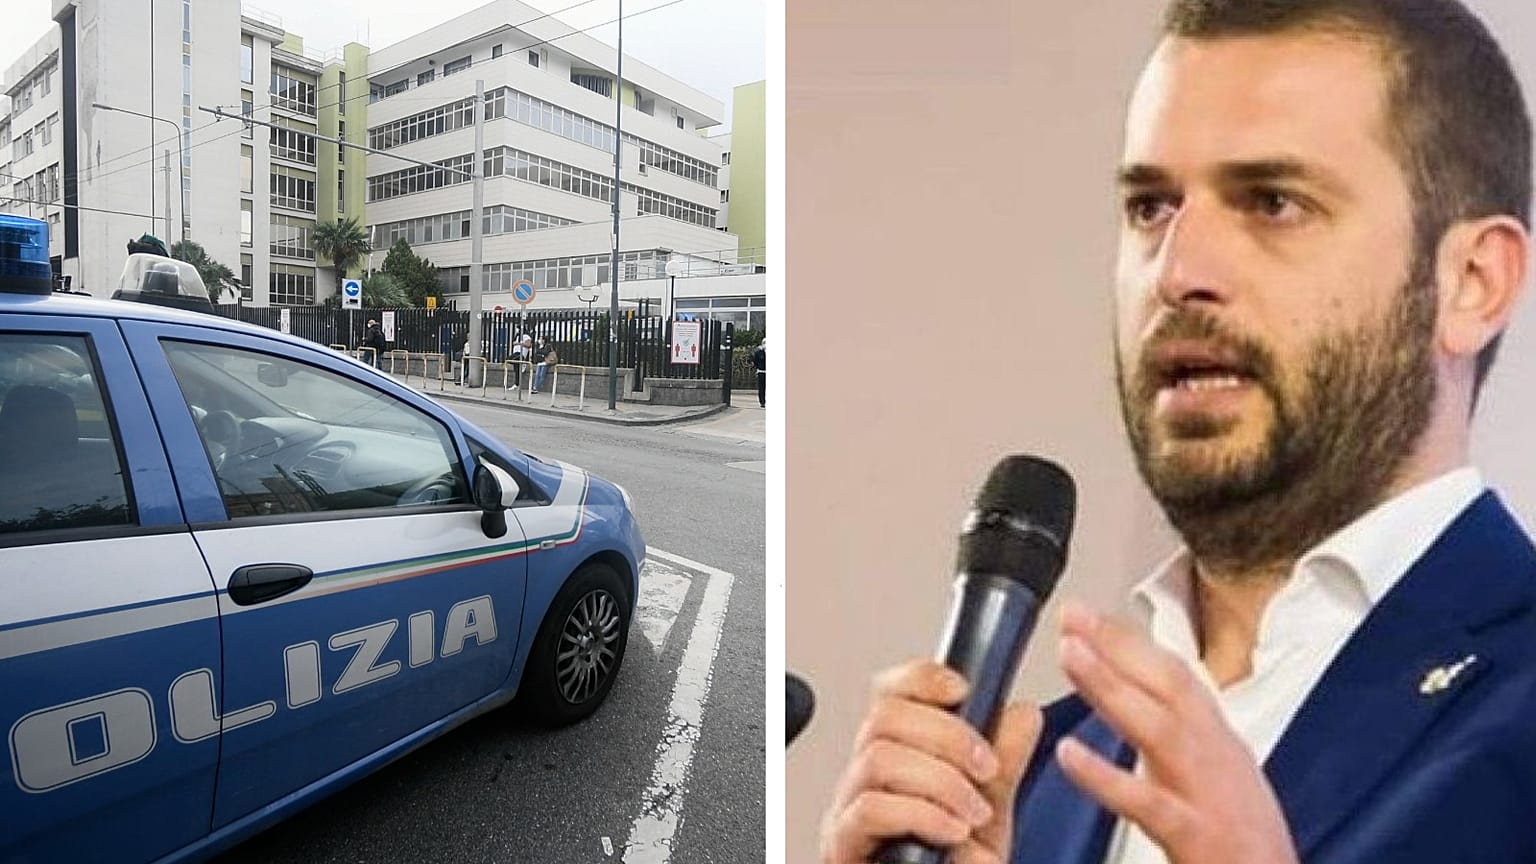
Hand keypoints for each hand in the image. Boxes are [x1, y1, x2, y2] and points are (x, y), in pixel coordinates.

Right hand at [821, 660, 1041, 863]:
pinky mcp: (842, 845)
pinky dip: (922, 814)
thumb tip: (1021, 712)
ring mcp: (848, 810)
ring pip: (878, 757)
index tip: (963, 689)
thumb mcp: (990, 810)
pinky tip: (953, 833)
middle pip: (883, 716)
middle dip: (947, 734)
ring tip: (974, 812)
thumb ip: (1002, 763)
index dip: (923, 678)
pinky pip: (870, 809)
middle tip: (987, 767)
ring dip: (940, 780)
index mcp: (895, 756)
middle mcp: (864, 778)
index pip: (889, 692)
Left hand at [1054, 601, 1297, 863]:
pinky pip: (1146, 803)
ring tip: (1070, 654)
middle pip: (1167, 686)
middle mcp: (1217, 755)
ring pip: (1158, 729)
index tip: (1085, 614)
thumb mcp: (1213, 771)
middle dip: (1117, 646)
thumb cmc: (1242, 837)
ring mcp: (1207, 793)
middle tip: (1070, 616)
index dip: (1129, 640)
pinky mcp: (1196, 835)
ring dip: (1112, 687)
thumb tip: (1126, 692)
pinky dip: (1105, 777)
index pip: (1173, 675)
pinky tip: (1068, 754)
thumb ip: (1174, 732)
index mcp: (1218, 740)